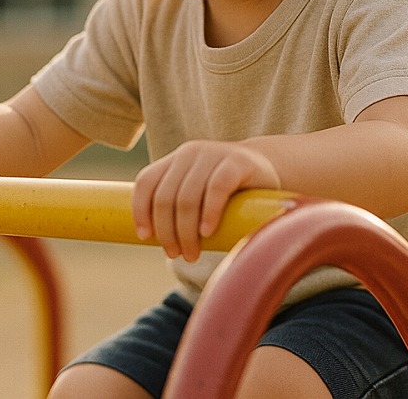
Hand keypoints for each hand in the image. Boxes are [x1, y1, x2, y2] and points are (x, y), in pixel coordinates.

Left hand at [132, 140, 279, 261]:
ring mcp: (214, 154)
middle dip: (167, 231)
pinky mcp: (238, 162)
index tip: (146, 238)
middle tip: (176, 254)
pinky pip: (217, 188)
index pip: (146, 181)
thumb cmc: (227, 190)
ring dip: (185, 232)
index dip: (140, 210)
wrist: (266, 168)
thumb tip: (151, 241)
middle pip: (166, 196)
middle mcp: (190, 153)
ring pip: (187, 197)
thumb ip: (177, 205)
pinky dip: (209, 213)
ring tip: (192, 253)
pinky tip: (208, 232)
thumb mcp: (197, 191)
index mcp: (175, 160)